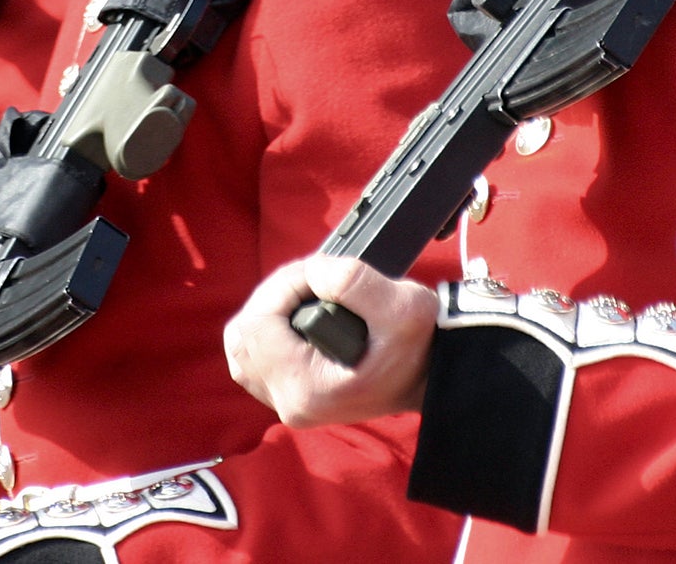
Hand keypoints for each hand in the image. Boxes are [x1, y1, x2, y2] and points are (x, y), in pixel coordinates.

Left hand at [223, 256, 436, 427]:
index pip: (258, 324)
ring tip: (302, 296)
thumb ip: (352, 281)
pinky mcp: (291, 397)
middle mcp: (290, 404)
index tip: (315, 273)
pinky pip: (253, 359)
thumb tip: (311, 272)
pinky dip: (267, 331)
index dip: (282, 286)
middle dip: (272, 297)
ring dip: (267, 312)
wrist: (433, 376)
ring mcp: (287, 404)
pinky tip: (294, 316)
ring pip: (241, 348)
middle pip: (243, 336)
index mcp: (306, 388)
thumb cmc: (420, 345)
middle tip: (310, 282)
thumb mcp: (402, 306)